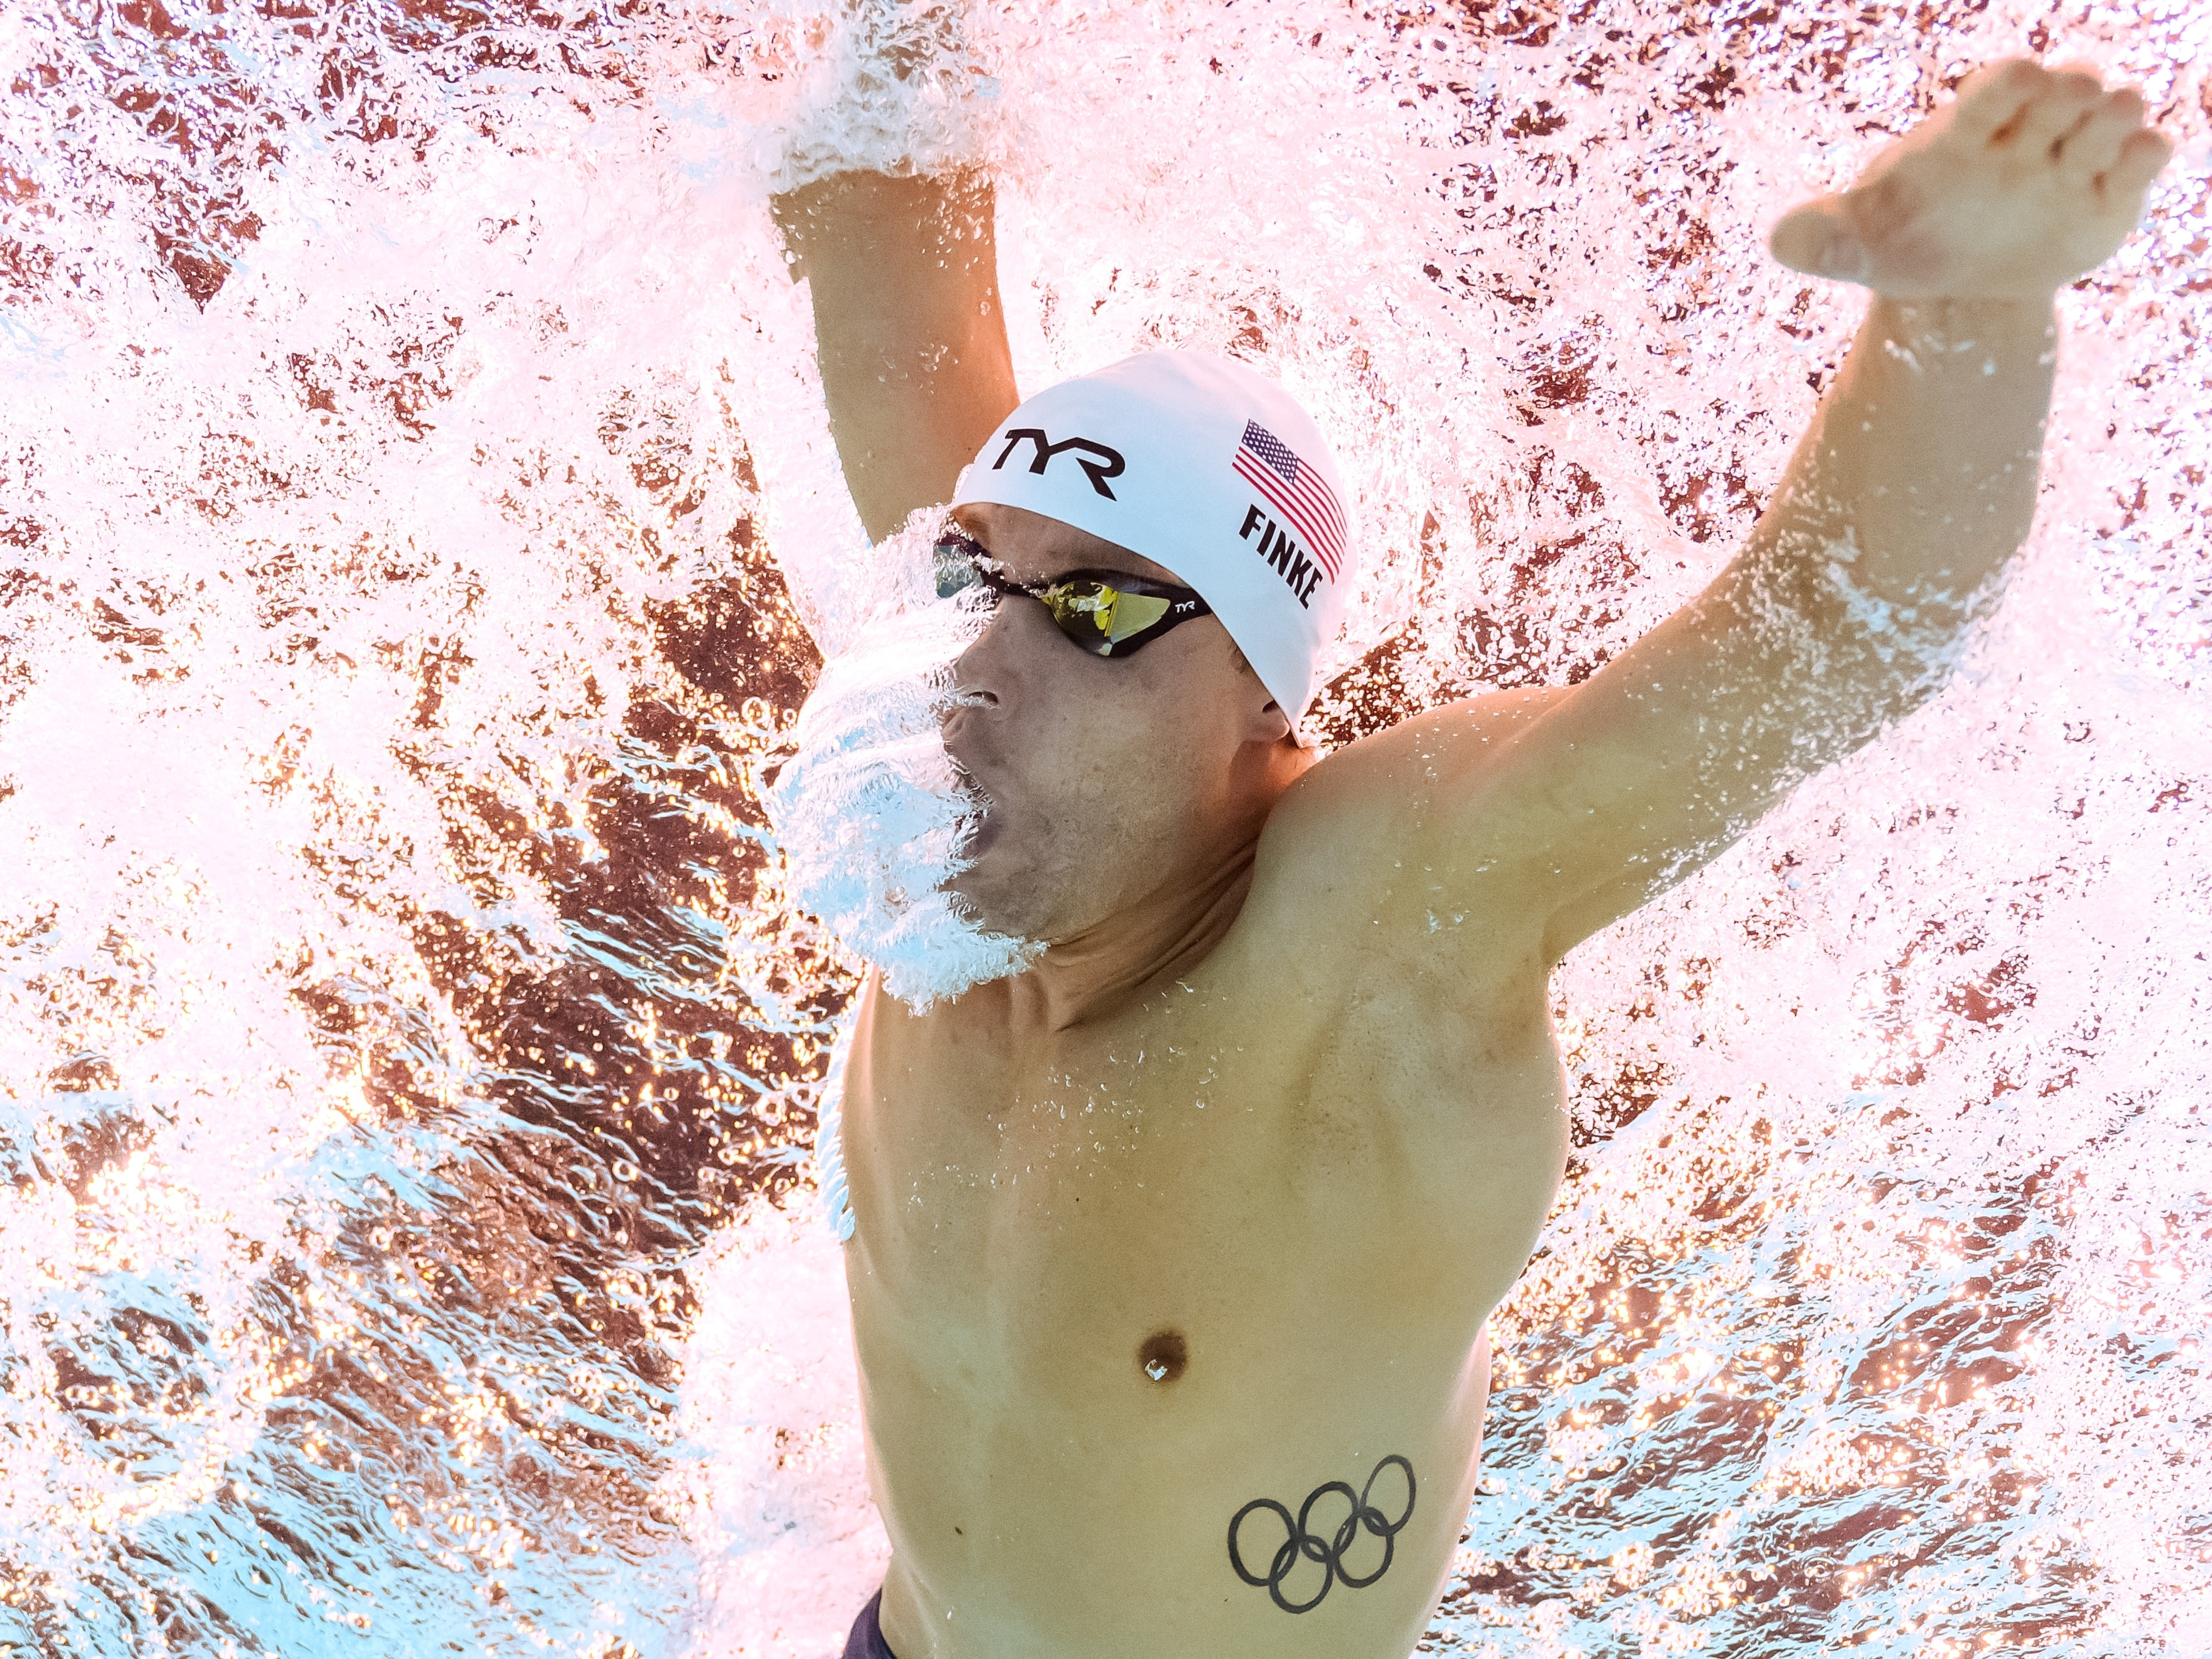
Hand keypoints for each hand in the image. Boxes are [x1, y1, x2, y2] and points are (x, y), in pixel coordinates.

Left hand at [1770, 59, 2173, 300]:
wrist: (1951, 286)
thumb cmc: (1898, 244)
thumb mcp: (1851, 248)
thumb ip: (1817, 239)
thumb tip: (1779, 240)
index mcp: (1964, 134)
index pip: (1994, 89)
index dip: (2009, 82)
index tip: (2019, 82)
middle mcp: (2024, 135)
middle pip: (2065, 90)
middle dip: (2073, 95)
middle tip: (2073, 112)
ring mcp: (2070, 162)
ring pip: (2112, 114)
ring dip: (2115, 119)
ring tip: (2100, 142)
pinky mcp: (2108, 194)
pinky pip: (2143, 159)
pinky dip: (2145, 156)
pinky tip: (2131, 167)